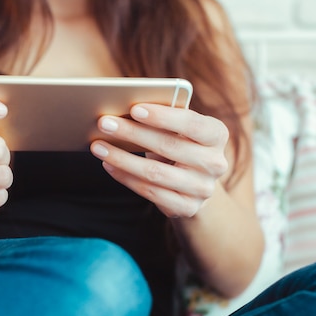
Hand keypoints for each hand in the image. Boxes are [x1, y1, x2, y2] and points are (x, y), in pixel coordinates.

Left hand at [90, 104, 228, 218]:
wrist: (195, 183)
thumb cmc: (180, 143)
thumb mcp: (179, 129)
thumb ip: (162, 118)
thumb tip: (123, 109)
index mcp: (217, 134)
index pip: (191, 123)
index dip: (162, 116)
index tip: (134, 108)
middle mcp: (215, 163)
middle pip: (168, 146)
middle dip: (132, 133)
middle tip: (103, 123)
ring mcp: (203, 188)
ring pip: (155, 173)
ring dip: (121, 158)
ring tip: (98, 146)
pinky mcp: (187, 207)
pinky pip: (150, 192)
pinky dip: (125, 177)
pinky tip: (108, 165)